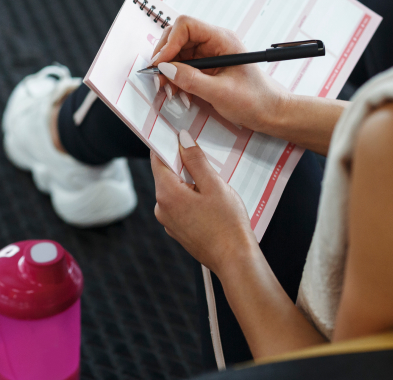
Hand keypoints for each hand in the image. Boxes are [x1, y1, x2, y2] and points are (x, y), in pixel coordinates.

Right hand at [151, 15, 288, 132]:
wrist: (270, 112)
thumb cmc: (254, 100)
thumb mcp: (220, 93)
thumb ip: (191, 80)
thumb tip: (165, 68)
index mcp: (222, 39)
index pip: (186, 25)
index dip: (169, 42)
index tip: (161, 64)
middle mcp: (214, 42)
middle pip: (177, 38)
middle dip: (165, 58)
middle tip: (159, 80)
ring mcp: (209, 54)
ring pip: (177, 54)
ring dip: (169, 72)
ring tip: (170, 91)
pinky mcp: (207, 67)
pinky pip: (183, 67)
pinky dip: (176, 79)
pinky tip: (179, 93)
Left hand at [151, 130, 256, 272]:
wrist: (234, 259)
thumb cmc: (227, 224)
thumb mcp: (214, 185)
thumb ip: (196, 160)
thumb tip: (182, 139)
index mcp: (167, 193)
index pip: (158, 159)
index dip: (167, 144)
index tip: (178, 134)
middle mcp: (161, 208)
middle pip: (167, 175)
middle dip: (185, 166)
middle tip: (207, 163)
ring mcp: (168, 221)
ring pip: (176, 191)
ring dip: (191, 184)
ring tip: (214, 189)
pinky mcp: (178, 230)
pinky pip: (181, 206)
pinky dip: (192, 199)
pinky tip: (212, 204)